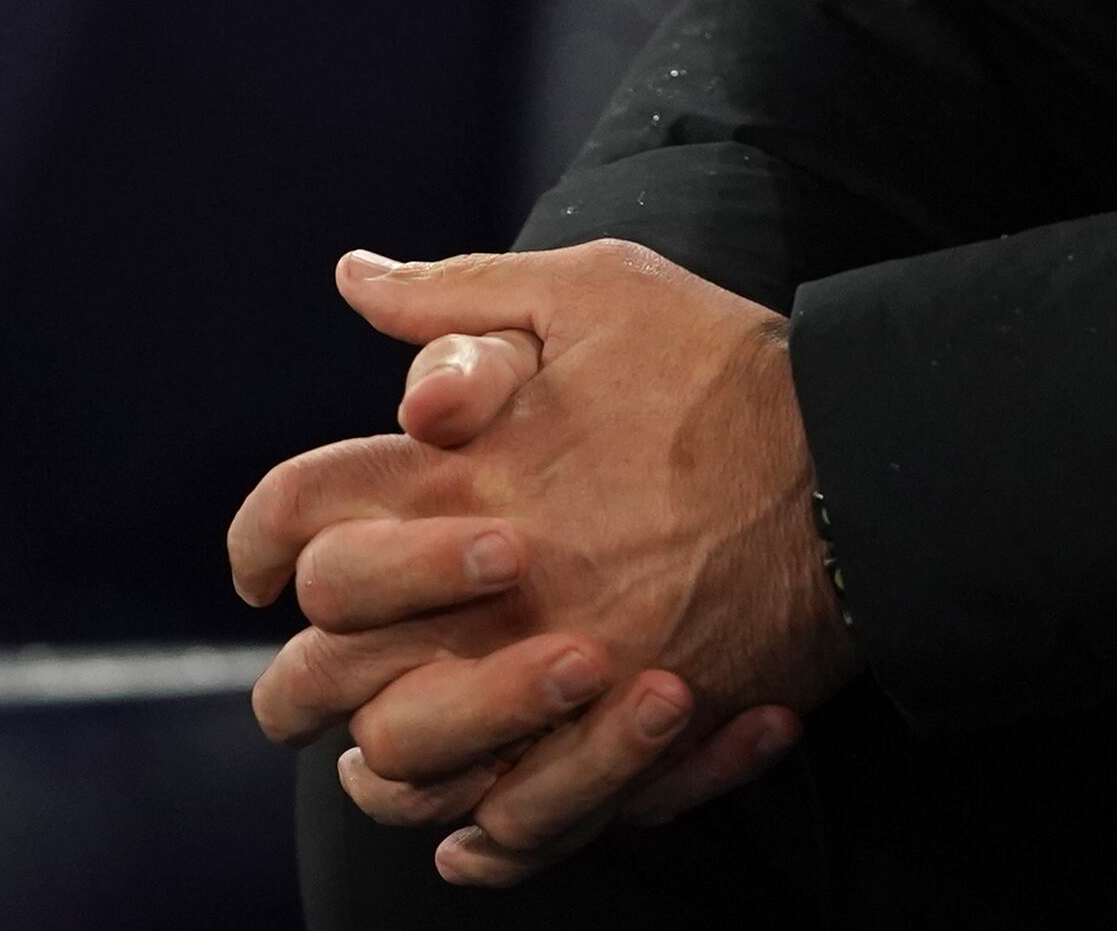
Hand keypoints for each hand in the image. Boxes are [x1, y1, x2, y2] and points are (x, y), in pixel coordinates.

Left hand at [230, 241, 848, 884]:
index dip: (256, 538)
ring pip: (401, 766)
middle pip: (321, 665)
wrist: (859, 469)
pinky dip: (483, 839)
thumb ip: (460, 295)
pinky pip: (515, 827)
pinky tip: (473, 828)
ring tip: (385, 751)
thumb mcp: (596, 291)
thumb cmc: (726, 370)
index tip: (260, 563)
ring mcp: (552, 673)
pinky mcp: (620, 741)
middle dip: (299, 677)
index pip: (297, 515)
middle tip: (310, 672)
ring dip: (378, 765)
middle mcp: (486, 584)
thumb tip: (356, 277)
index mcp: (460, 469)